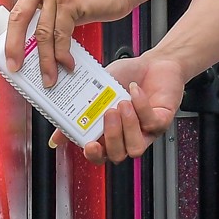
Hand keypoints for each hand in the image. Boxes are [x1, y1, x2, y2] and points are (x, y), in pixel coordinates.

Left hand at [0, 0, 137, 84]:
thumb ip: (45, 8)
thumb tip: (31, 41)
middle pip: (16, 16)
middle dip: (12, 46)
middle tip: (13, 66)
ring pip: (41, 32)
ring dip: (44, 60)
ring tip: (48, 77)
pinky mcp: (70, 1)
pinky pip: (60, 35)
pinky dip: (62, 55)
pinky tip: (66, 64)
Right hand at [67, 55, 186, 164]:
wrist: (153, 63)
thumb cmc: (126, 77)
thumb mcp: (96, 92)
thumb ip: (78, 113)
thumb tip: (56, 137)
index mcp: (109, 133)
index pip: (99, 155)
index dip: (93, 154)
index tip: (89, 144)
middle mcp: (127, 137)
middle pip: (117, 155)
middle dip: (112, 137)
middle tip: (108, 113)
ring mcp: (145, 132)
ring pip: (136, 147)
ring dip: (128, 126)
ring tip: (122, 103)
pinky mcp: (162, 122)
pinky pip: (152, 123)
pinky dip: (141, 105)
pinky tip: (134, 90)